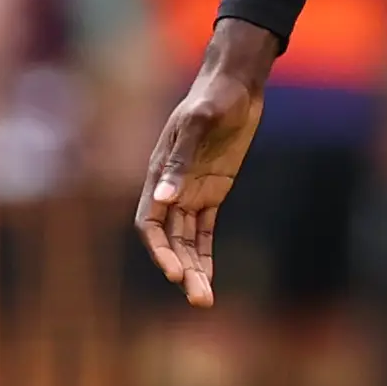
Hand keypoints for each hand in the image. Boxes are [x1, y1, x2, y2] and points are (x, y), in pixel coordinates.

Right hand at [133, 20, 277, 307]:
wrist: (236, 85)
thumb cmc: (213, 98)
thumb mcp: (199, 123)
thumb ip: (181, 160)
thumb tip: (164, 199)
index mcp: (158, 173)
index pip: (150, 222)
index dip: (160, 250)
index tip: (176, 273)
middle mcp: (170, 188)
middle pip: (171, 240)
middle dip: (182, 270)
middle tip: (200, 299)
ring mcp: (191, 191)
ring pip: (187, 240)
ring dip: (195, 269)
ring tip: (205, 300)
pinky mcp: (213, 191)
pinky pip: (205, 230)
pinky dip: (206, 254)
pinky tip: (210, 277)